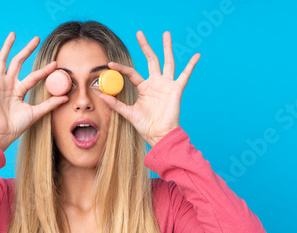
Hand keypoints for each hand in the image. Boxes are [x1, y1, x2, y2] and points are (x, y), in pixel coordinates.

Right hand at [0, 32, 67, 150]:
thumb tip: (66, 97)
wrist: (2, 133)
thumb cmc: (16, 126)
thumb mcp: (36, 113)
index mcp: (19, 90)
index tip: (56, 64)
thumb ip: (50, 104)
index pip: (34, 76)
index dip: (44, 70)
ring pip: (3, 61)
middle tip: (37, 38)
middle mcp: (9, 84)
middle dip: (28, 50)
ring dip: (7, 47)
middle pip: (19, 62)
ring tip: (13, 34)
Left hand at [98, 31, 199, 146]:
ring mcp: (166, 85)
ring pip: (167, 62)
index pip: (131, 73)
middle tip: (139, 33)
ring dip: (167, 47)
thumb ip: (115, 103)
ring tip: (166, 34)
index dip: (121, 69)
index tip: (110, 64)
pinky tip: (197, 56)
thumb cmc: (145, 126)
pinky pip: (185, 75)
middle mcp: (155, 83)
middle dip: (145, 46)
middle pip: (151, 60)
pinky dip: (191, 65)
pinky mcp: (176, 89)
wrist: (159, 135)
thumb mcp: (127, 113)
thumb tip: (100, 94)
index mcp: (144, 88)